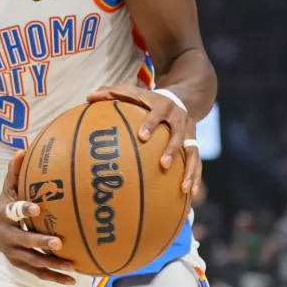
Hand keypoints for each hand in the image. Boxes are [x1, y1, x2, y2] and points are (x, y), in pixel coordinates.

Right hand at [0, 151, 76, 284]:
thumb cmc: (3, 208)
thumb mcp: (6, 191)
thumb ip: (14, 173)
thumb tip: (22, 150)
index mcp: (4, 215)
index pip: (13, 211)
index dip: (23, 209)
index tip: (36, 207)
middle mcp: (7, 235)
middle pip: (23, 241)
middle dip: (40, 242)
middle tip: (58, 242)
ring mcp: (13, 252)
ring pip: (32, 261)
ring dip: (51, 265)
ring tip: (71, 267)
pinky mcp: (19, 264)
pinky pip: (37, 272)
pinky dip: (53, 277)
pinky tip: (71, 279)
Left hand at [87, 84, 201, 195]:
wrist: (180, 99)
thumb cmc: (147, 100)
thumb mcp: (133, 93)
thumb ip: (112, 93)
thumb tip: (89, 97)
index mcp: (163, 106)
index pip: (157, 113)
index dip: (151, 123)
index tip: (142, 136)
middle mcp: (179, 119)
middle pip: (178, 135)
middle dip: (172, 149)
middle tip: (163, 164)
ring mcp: (189, 133)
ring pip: (192, 152)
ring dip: (190, 169)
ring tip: (183, 187)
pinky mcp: (194, 144)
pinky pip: (197, 162)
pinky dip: (195, 177)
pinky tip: (191, 193)